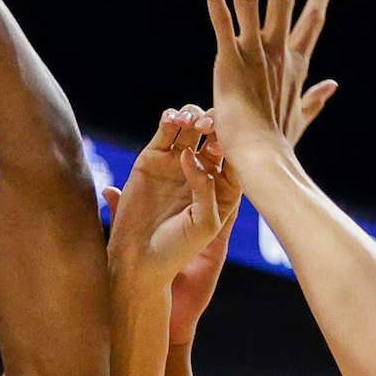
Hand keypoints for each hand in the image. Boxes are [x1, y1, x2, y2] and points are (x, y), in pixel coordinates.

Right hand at [108, 108, 234, 285]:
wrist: (139, 260)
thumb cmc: (177, 249)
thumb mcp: (204, 223)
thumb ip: (206, 188)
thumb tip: (190, 153)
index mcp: (223, 187)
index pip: (236, 153)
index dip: (234, 141)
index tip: (224, 146)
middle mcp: (202, 171)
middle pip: (215, 133)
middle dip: (215, 123)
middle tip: (207, 129)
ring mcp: (177, 163)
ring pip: (191, 125)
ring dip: (193, 115)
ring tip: (189, 123)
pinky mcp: (152, 158)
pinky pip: (165, 129)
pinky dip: (170, 117)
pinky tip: (173, 120)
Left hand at [201, 0, 337, 162]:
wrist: (263, 161)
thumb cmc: (278, 146)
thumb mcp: (300, 119)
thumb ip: (315, 99)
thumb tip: (333, 84)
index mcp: (294, 65)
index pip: (311, 22)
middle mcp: (277, 52)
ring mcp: (254, 53)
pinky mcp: (229, 61)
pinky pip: (221, 20)